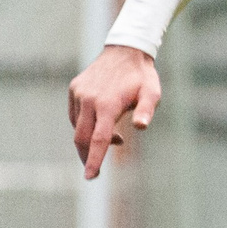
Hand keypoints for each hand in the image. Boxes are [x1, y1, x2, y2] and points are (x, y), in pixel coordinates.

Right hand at [67, 44, 160, 177]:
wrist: (125, 50)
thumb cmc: (142, 76)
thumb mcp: (152, 93)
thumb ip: (146, 110)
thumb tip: (141, 127)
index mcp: (107, 104)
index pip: (98, 139)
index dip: (94, 160)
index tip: (90, 177)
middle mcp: (88, 100)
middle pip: (80, 138)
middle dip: (86, 157)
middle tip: (95, 170)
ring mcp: (78, 94)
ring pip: (77, 127)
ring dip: (91, 139)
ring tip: (116, 138)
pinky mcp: (74, 89)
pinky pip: (75, 115)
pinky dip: (85, 126)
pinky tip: (102, 124)